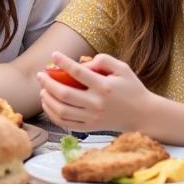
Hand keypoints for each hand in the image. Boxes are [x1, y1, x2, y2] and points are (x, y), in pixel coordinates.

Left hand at [37, 52, 151, 132]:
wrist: (143, 115)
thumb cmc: (132, 88)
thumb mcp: (122, 68)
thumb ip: (104, 60)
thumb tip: (83, 62)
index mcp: (104, 87)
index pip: (78, 73)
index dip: (64, 62)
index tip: (54, 54)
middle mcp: (96, 103)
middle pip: (65, 94)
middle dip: (48, 83)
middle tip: (40, 75)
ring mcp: (92, 118)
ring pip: (62, 111)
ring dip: (48, 99)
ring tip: (42, 89)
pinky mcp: (90, 128)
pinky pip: (66, 124)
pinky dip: (53, 114)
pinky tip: (48, 104)